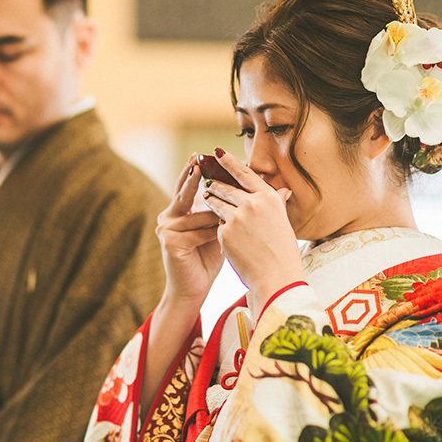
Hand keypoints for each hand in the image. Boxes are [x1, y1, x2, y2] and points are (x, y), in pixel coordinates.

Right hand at [155, 154, 223, 308]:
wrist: (193, 288)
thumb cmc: (208, 258)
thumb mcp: (221, 227)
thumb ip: (232, 207)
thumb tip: (275, 189)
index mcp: (178, 209)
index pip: (190, 184)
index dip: (202, 170)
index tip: (215, 154)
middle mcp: (168, 215)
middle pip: (185, 190)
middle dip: (196, 174)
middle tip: (202, 158)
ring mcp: (166, 228)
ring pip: (199, 213)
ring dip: (218, 215)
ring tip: (234, 211)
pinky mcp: (169, 242)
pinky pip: (198, 231)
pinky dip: (213, 233)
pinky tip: (224, 233)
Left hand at [201, 148, 304, 312]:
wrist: (275, 277)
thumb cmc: (283, 252)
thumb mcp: (283, 222)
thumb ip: (276, 203)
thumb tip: (283, 190)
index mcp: (268, 198)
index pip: (245, 174)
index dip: (229, 162)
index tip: (217, 152)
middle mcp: (252, 203)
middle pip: (226, 188)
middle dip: (215, 185)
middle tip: (207, 182)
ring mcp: (236, 218)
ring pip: (215, 204)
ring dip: (210, 202)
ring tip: (207, 200)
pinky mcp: (224, 233)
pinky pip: (216, 226)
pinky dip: (217, 228)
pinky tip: (221, 234)